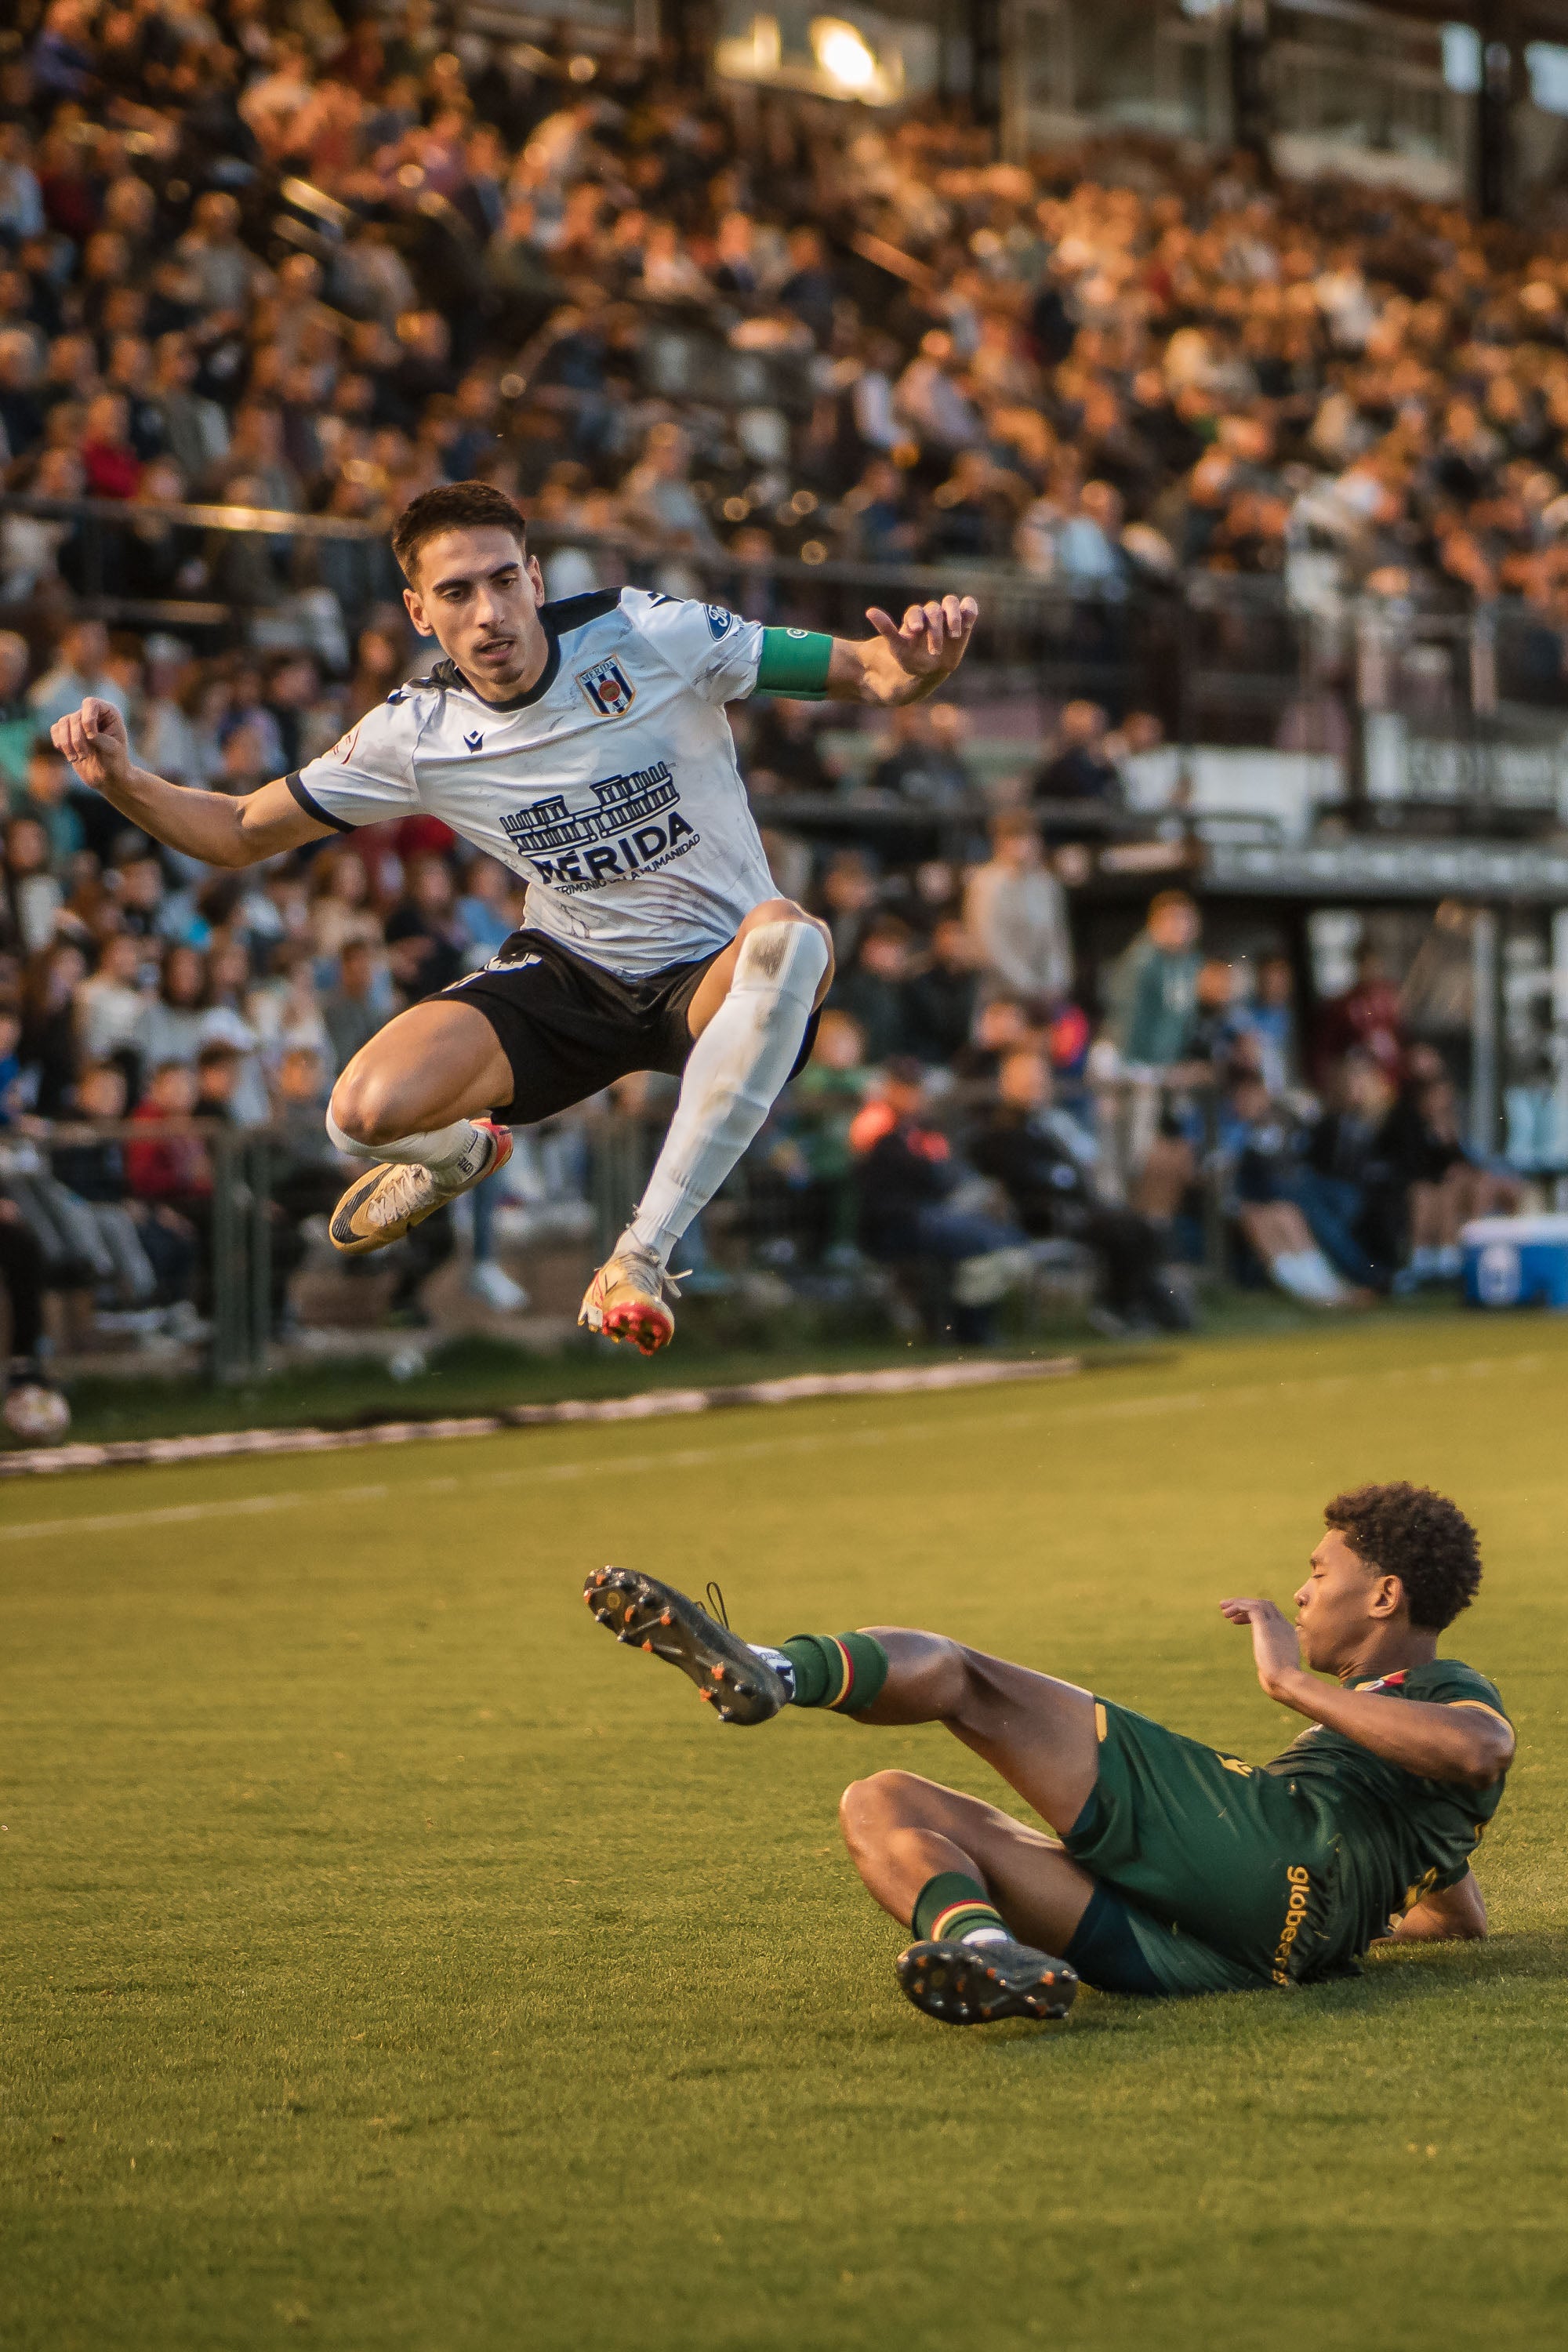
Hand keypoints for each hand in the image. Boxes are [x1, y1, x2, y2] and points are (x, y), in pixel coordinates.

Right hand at [51, 699, 131, 794]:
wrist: (108, 777)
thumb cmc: (115, 762)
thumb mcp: (112, 750)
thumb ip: (99, 738)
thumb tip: (85, 733)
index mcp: (108, 713)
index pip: (90, 704)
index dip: (87, 718)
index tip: (91, 737)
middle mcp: (93, 714)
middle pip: (75, 717)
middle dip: (77, 738)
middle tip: (84, 756)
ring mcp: (79, 722)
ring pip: (63, 723)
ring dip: (66, 742)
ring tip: (75, 759)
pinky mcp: (68, 733)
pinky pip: (55, 729)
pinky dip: (59, 742)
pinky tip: (69, 755)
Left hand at [863, 594, 978, 700]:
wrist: (928, 671)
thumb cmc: (910, 659)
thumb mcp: (897, 647)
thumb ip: (886, 628)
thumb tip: (869, 611)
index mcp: (915, 617)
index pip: (916, 611)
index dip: (916, 618)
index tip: (915, 631)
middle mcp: (931, 614)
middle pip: (934, 610)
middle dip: (935, 629)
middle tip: (934, 650)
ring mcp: (947, 616)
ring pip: (951, 602)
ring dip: (953, 616)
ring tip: (954, 634)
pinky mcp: (964, 622)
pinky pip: (969, 607)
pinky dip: (970, 610)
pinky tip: (969, 621)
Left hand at [1220, 1595, 1302, 1699]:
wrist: (1286, 1681)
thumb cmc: (1280, 1683)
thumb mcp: (1276, 1671)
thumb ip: (1271, 1667)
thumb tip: (1264, 1672)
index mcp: (1288, 1634)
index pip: (1271, 1615)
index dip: (1252, 1614)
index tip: (1235, 1620)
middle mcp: (1283, 1625)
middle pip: (1265, 1605)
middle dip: (1245, 1603)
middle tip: (1226, 1607)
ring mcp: (1276, 1623)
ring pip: (1257, 1603)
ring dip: (1238, 1603)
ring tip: (1222, 1608)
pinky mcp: (1265, 1624)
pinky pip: (1251, 1607)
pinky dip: (1238, 1606)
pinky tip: (1226, 1614)